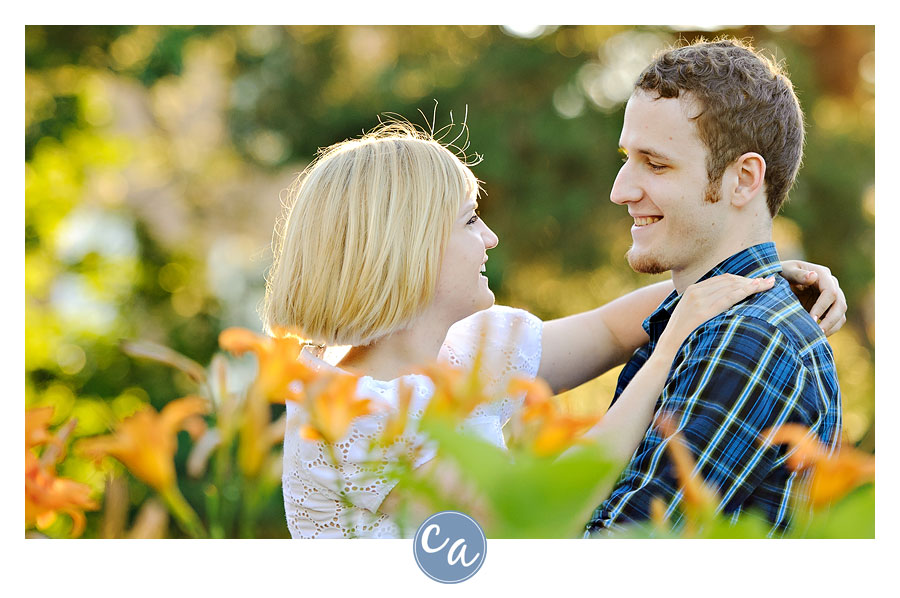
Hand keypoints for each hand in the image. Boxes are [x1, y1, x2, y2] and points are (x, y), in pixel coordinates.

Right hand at [657, 274, 774, 357]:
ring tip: (769, 284)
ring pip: (731, 286)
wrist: (667, 351)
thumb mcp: (690, 315)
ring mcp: (699, 301)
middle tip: (769, 281)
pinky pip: (729, 297)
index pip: (722, 279)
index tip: (757, 281)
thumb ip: (704, 305)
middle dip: (750, 280)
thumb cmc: (682, 338)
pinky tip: (757, 289)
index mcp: (691, 290)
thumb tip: (724, 305)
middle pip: (729, 280)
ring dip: (752, 284)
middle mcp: (695, 292)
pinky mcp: (704, 311)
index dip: (741, 279)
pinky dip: (745, 291)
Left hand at [781, 260, 846, 335]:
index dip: (822, 307)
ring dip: (832, 327)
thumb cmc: (781, 273)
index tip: (811, 319)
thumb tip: (813, 276)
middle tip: (817, 333)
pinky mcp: (829, 308)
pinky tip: (817, 336)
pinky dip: (830, 329)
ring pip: (841, 314)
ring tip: (817, 337)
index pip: (830, 292)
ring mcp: (832, 297)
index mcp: (822, 274)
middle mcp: (831, 285)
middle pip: (840, 305)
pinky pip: (836, 321)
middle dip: (830, 320)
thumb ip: (797, 274)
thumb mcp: (786, 271)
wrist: (779, 279)